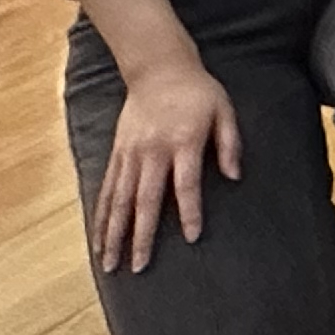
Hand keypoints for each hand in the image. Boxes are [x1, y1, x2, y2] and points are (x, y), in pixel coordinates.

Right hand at [93, 61, 243, 275]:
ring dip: (114, 234)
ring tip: (110, 264)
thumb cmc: (198, 92)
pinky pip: (107, 189)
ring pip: (119, 200)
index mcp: (183, 142)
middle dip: (141, 236)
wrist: (159, 67)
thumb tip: (236, 176)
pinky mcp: (117, 154)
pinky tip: (98, 238)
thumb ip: (230, 143)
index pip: (186, 184)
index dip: (190, 211)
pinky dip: (101, 216)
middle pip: (145, 200)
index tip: (192, 237)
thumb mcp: (224, 110)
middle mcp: (152, 151)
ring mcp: (130, 154)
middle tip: (140, 267)